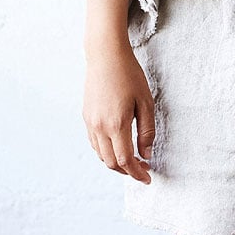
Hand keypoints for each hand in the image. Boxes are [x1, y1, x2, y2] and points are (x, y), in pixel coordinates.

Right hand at [82, 35, 155, 183]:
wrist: (106, 56)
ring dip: (116, 163)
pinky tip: (118, 146)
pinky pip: (94, 143)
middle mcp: (99, 127)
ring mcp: (90, 123)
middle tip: (143, 170)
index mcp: (116, 124)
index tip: (148, 178)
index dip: (137, 173)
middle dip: (127, 171)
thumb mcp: (146, 102)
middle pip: (111, 163)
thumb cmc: (130, 76)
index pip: (125, 160)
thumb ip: (147, 131)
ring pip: (101, 155)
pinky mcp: (86, 117)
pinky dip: (106, 152)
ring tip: (132, 160)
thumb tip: (146, 154)